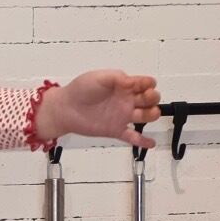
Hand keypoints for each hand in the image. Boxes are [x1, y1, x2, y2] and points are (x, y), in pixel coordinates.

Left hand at [40, 72, 160, 149]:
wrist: (65, 109)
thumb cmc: (80, 90)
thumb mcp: (99, 77)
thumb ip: (117, 78)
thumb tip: (133, 81)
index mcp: (124, 86)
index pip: (145, 84)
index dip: (149, 83)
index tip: (147, 85)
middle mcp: (126, 101)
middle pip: (150, 100)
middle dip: (154, 98)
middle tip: (147, 98)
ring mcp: (122, 116)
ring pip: (146, 116)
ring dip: (153, 114)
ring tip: (151, 114)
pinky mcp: (116, 130)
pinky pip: (133, 137)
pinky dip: (143, 141)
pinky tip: (151, 143)